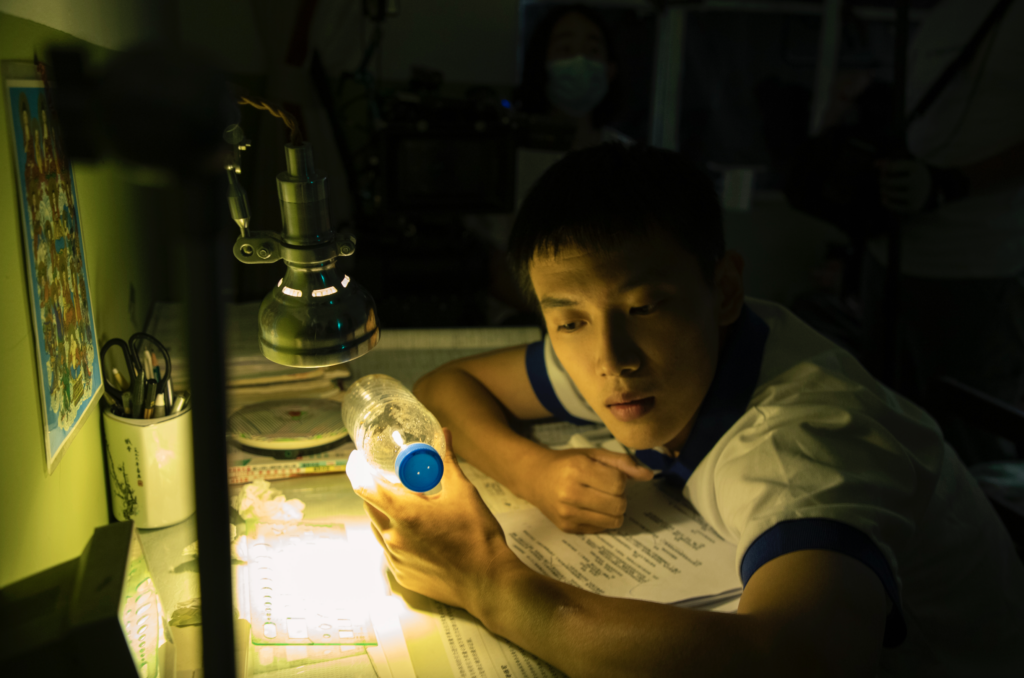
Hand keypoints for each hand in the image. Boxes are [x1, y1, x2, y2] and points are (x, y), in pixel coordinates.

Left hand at [349, 428, 517, 610]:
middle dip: (377, 490)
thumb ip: (447, 461)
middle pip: (370, 506)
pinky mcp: (402, 576)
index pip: (364, 487)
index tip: (356, 458)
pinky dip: (399, 537)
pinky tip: (420, 534)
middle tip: (392, 479)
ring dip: (388, 514)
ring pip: (380, 528)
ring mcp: (395, 559)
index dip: (356, 469)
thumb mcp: (463, 492)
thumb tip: (443, 433)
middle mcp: (393, 537)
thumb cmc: (476, 534)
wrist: (488, 581)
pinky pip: (391, 550)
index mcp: (404, 513)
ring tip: (411, 507)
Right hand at [526, 448, 654, 533]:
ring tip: (602, 500)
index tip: (609, 475)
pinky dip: (602, 520)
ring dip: (614, 511)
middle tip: (607, 490)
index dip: (620, 479)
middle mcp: (570, 493)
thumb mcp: (594, 455)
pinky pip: (601, 529)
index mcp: (577, 469)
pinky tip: (590, 508)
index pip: (619, 483)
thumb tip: (649, 475)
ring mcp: (567, 513)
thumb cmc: (568, 463)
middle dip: (619, 497)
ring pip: (613, 521)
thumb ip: (622, 463)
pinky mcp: (567, 528)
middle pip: (619, 505)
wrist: (534, 478)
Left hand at [878, 158, 932, 213]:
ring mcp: (916, 195)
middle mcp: (917, 181)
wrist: (939, 190)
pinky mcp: (914, 207)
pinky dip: (887, 203)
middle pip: (889, 182)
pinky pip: (895, 207)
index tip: (883, 170)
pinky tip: (884, 199)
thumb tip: (875, 163)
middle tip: (882, 180)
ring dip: (884, 191)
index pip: (892, 167)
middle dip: (883, 181)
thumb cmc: (919, 174)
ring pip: (891, 194)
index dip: (884, 169)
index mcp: (917, 168)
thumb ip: (893, 163)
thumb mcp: (910, 165)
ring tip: (884, 189)